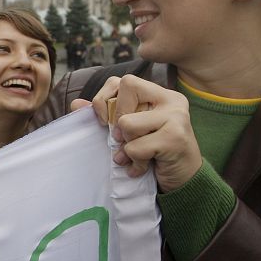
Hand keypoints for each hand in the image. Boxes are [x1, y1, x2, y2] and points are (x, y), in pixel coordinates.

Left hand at [76, 75, 201, 191]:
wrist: (184, 180)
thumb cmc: (153, 152)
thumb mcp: (129, 130)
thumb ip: (105, 115)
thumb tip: (76, 104)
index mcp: (159, 94)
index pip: (123, 81)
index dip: (106, 99)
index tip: (106, 122)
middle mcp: (171, 100)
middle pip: (126, 91)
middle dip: (116, 122)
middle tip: (124, 140)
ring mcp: (176, 117)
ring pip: (127, 123)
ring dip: (126, 147)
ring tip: (135, 156)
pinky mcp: (175, 138)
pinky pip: (135, 148)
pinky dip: (134, 162)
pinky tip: (142, 167)